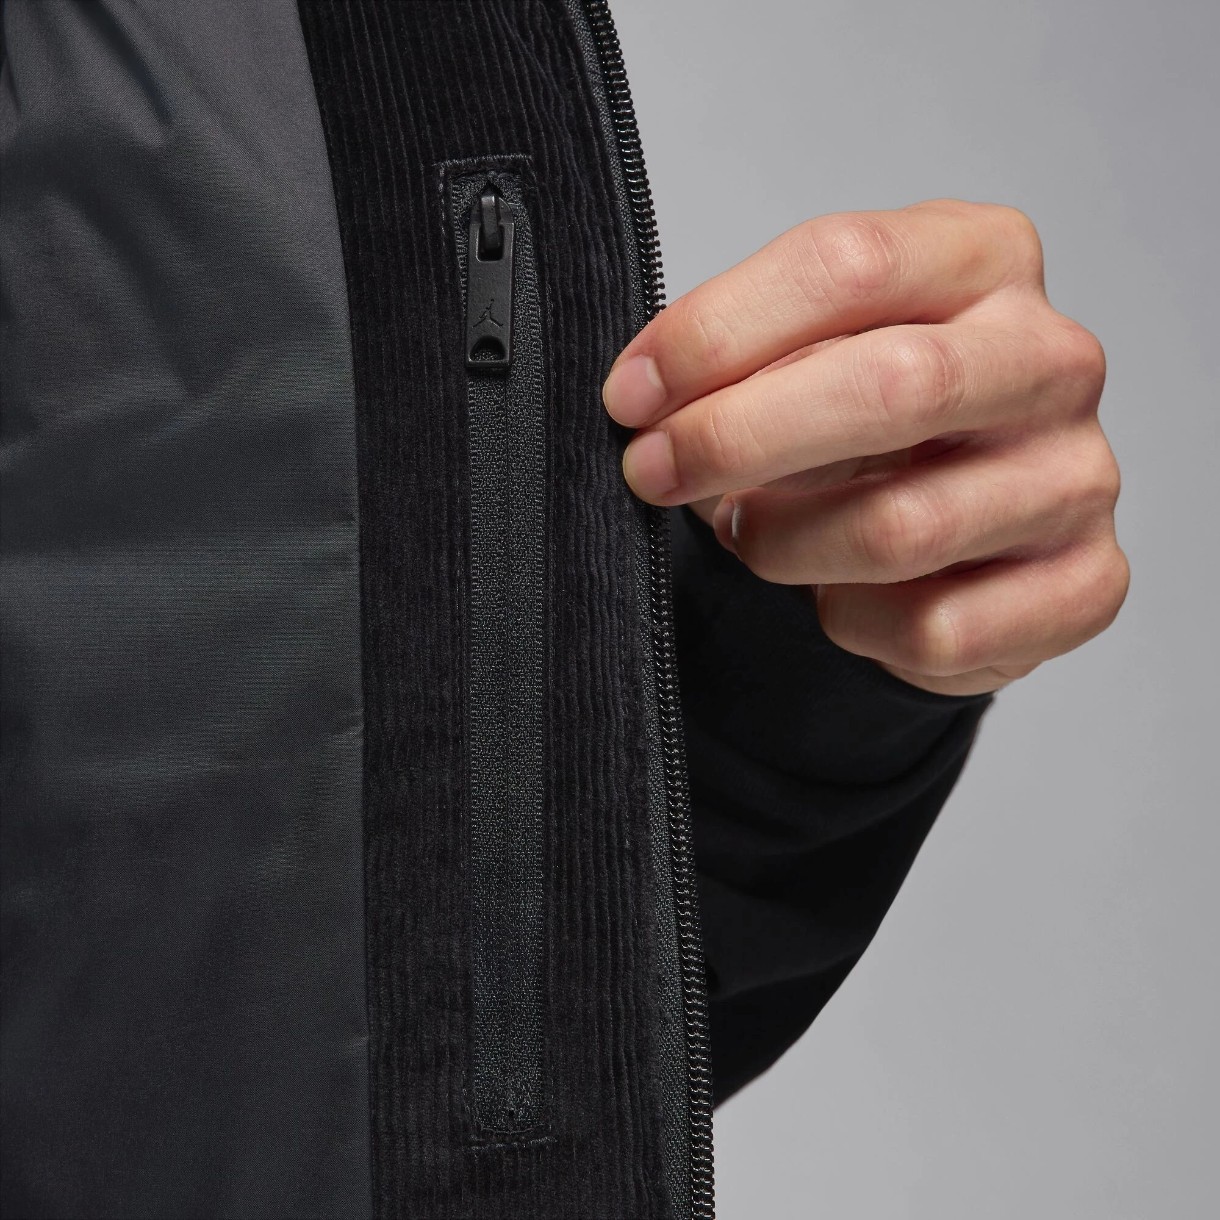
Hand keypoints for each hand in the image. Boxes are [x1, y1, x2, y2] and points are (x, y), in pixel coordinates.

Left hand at [602, 199, 1128, 695]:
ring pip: (898, 528)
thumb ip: (744, 355)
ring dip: (784, 544)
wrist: (967, 528)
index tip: (633, 395)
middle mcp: (1049, 361)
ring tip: (754, 534)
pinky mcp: (1084, 585)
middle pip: (890, 387)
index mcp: (982, 262)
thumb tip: (644, 397)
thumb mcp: (809, 354)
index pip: (846, 264)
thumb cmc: (873, 426)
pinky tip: (839, 595)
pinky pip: (934, 627)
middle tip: (654, 472)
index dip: (716, 333)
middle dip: (738, 439)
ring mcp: (1077, 478)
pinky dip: (851, 623)